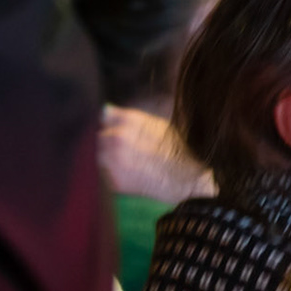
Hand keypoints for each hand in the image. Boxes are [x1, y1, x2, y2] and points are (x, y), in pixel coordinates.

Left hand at [99, 105, 214, 203]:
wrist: (188, 179)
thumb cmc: (177, 149)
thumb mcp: (157, 124)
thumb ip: (127, 117)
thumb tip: (104, 109)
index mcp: (130, 121)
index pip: (108, 117)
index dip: (116, 124)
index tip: (127, 131)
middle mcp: (119, 139)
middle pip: (103, 136)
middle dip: (113, 141)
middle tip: (134, 150)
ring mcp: (116, 162)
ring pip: (102, 155)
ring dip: (112, 157)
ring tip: (135, 161)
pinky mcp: (117, 181)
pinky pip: (109, 173)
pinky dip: (118, 173)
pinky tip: (136, 173)